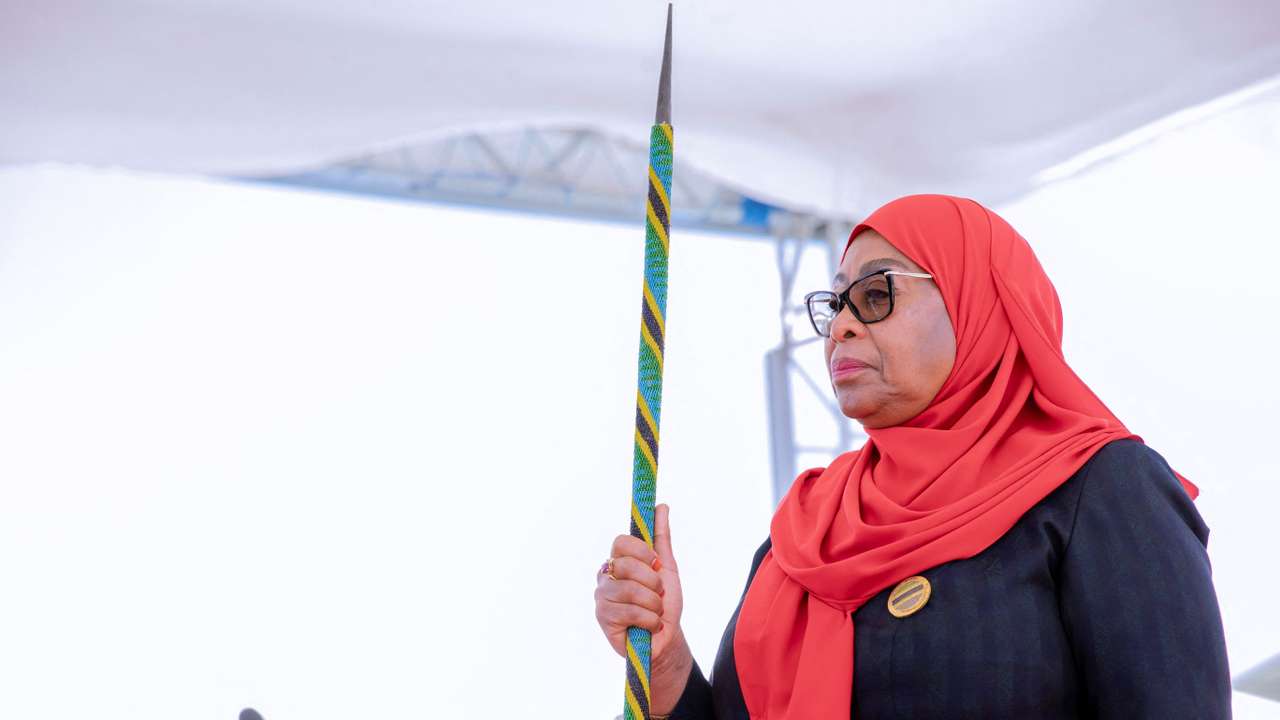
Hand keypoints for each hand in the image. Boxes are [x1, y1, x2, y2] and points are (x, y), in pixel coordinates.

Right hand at [594, 503, 690, 712]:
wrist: (665, 639)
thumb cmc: (665, 604)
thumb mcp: (667, 568)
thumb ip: (661, 538)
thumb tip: (661, 506)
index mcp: (619, 560)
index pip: (621, 542)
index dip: (642, 552)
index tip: (656, 564)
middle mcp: (606, 575)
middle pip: (627, 565)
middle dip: (653, 582)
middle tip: (659, 594)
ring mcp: (602, 596)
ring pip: (629, 589)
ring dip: (653, 604)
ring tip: (655, 612)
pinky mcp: (603, 618)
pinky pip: (629, 611)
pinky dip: (648, 619)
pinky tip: (649, 625)